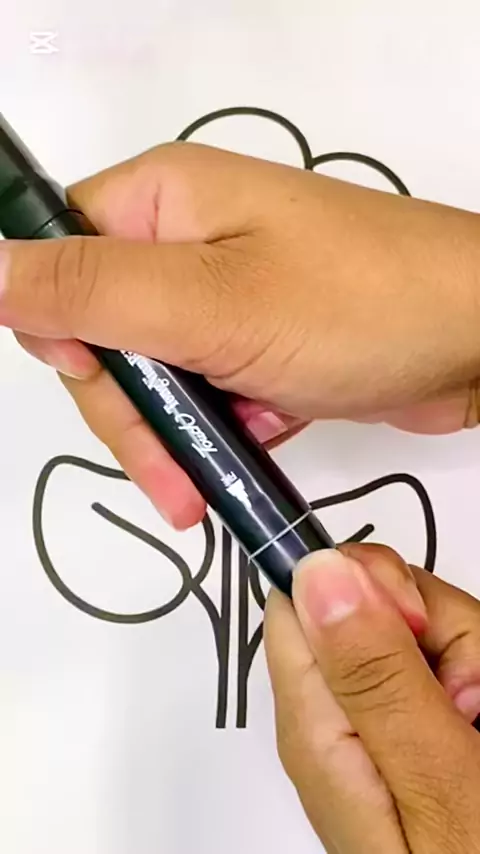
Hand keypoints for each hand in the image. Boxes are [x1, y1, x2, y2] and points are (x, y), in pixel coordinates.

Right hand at [2, 143, 479, 525]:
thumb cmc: (364, 306)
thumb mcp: (210, 301)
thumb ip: (89, 288)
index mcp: (162, 201)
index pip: (58, 265)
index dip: (70, 337)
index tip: (115, 386)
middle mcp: (187, 239)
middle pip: (105, 334)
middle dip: (134, 413)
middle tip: (173, 474)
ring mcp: (226, 291)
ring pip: (156, 374)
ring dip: (179, 432)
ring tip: (214, 479)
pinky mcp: (259, 336)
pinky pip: (208, 387)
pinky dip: (224, 426)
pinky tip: (261, 437)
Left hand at [264, 544, 479, 852]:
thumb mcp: (435, 781)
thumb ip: (374, 676)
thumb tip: (313, 572)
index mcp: (317, 725)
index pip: (300, 597)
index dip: (361, 587)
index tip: (415, 625)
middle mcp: (338, 717)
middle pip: (367, 603)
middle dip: (436, 625)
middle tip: (466, 692)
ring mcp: (381, 721)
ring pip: (419, 628)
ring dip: (469, 655)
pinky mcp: (417, 728)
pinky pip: (445, 665)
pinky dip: (476, 679)